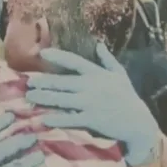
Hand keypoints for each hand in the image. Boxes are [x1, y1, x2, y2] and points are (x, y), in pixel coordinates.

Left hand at [26, 42, 160, 166]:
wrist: (137, 122)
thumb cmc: (127, 98)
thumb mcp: (120, 75)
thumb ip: (107, 60)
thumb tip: (98, 44)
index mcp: (97, 74)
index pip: (75, 62)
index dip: (58, 57)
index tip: (43, 54)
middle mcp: (92, 86)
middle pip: (63, 82)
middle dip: (44, 82)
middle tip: (28, 82)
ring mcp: (90, 103)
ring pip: (62, 99)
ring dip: (44, 98)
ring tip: (30, 98)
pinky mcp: (91, 119)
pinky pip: (70, 118)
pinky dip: (56, 119)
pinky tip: (44, 119)